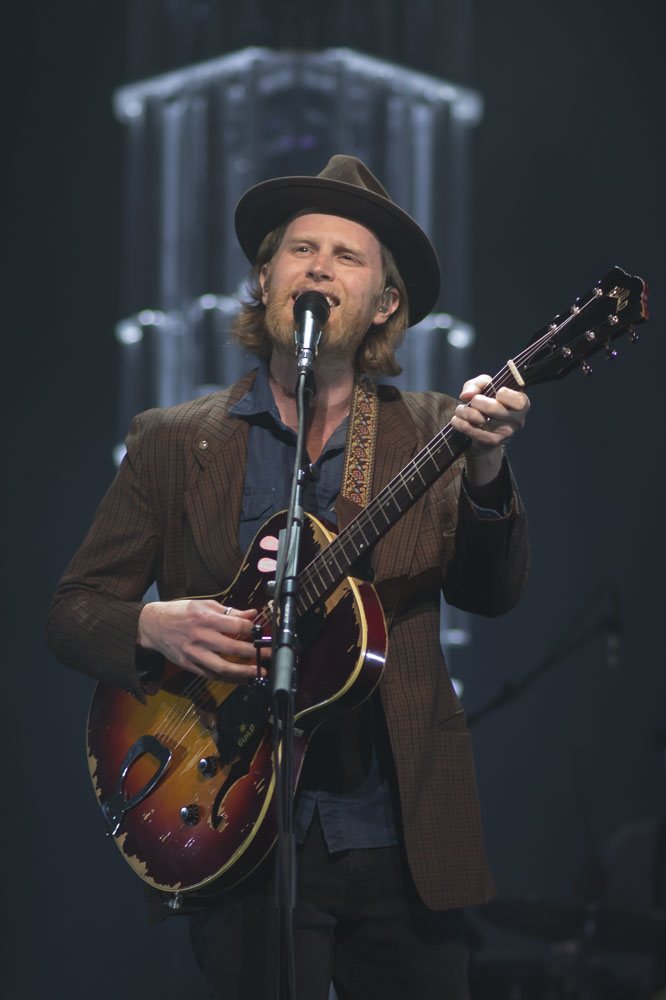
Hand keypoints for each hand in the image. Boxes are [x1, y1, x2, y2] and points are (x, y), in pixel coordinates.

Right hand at [137, 599, 268, 682]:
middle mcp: (200, 637)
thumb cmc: (180, 613)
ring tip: (258, 672)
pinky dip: (228, 679)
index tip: (262, 633)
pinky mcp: (189, 665)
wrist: (153, 625)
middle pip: (233, 649)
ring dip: (243, 672)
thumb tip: (251, 614)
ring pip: (222, 668)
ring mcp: (194, 653)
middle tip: (269, 654)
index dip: (253, 630)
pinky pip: (211, 675)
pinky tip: (241, 679)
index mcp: (206, 618)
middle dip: (255, 653)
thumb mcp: (205, 605)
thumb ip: (230, 611)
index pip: (237, 627)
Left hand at [450, 374, 530, 485]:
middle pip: (492, 408)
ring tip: (462, 410)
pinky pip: (468, 428)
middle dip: (475, 401)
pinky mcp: (491, 441)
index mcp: (522, 404)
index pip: (518, 401)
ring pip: (477, 417)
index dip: (504, 394)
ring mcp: (505, 433)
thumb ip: (478, 383)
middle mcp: (517, 420)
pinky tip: (459, 419)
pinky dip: (458, 420)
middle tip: (473, 401)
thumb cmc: (488, 403)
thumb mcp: (486, 387)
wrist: (484, 432)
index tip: (496, 393)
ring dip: (463, 410)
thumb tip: (467, 395)